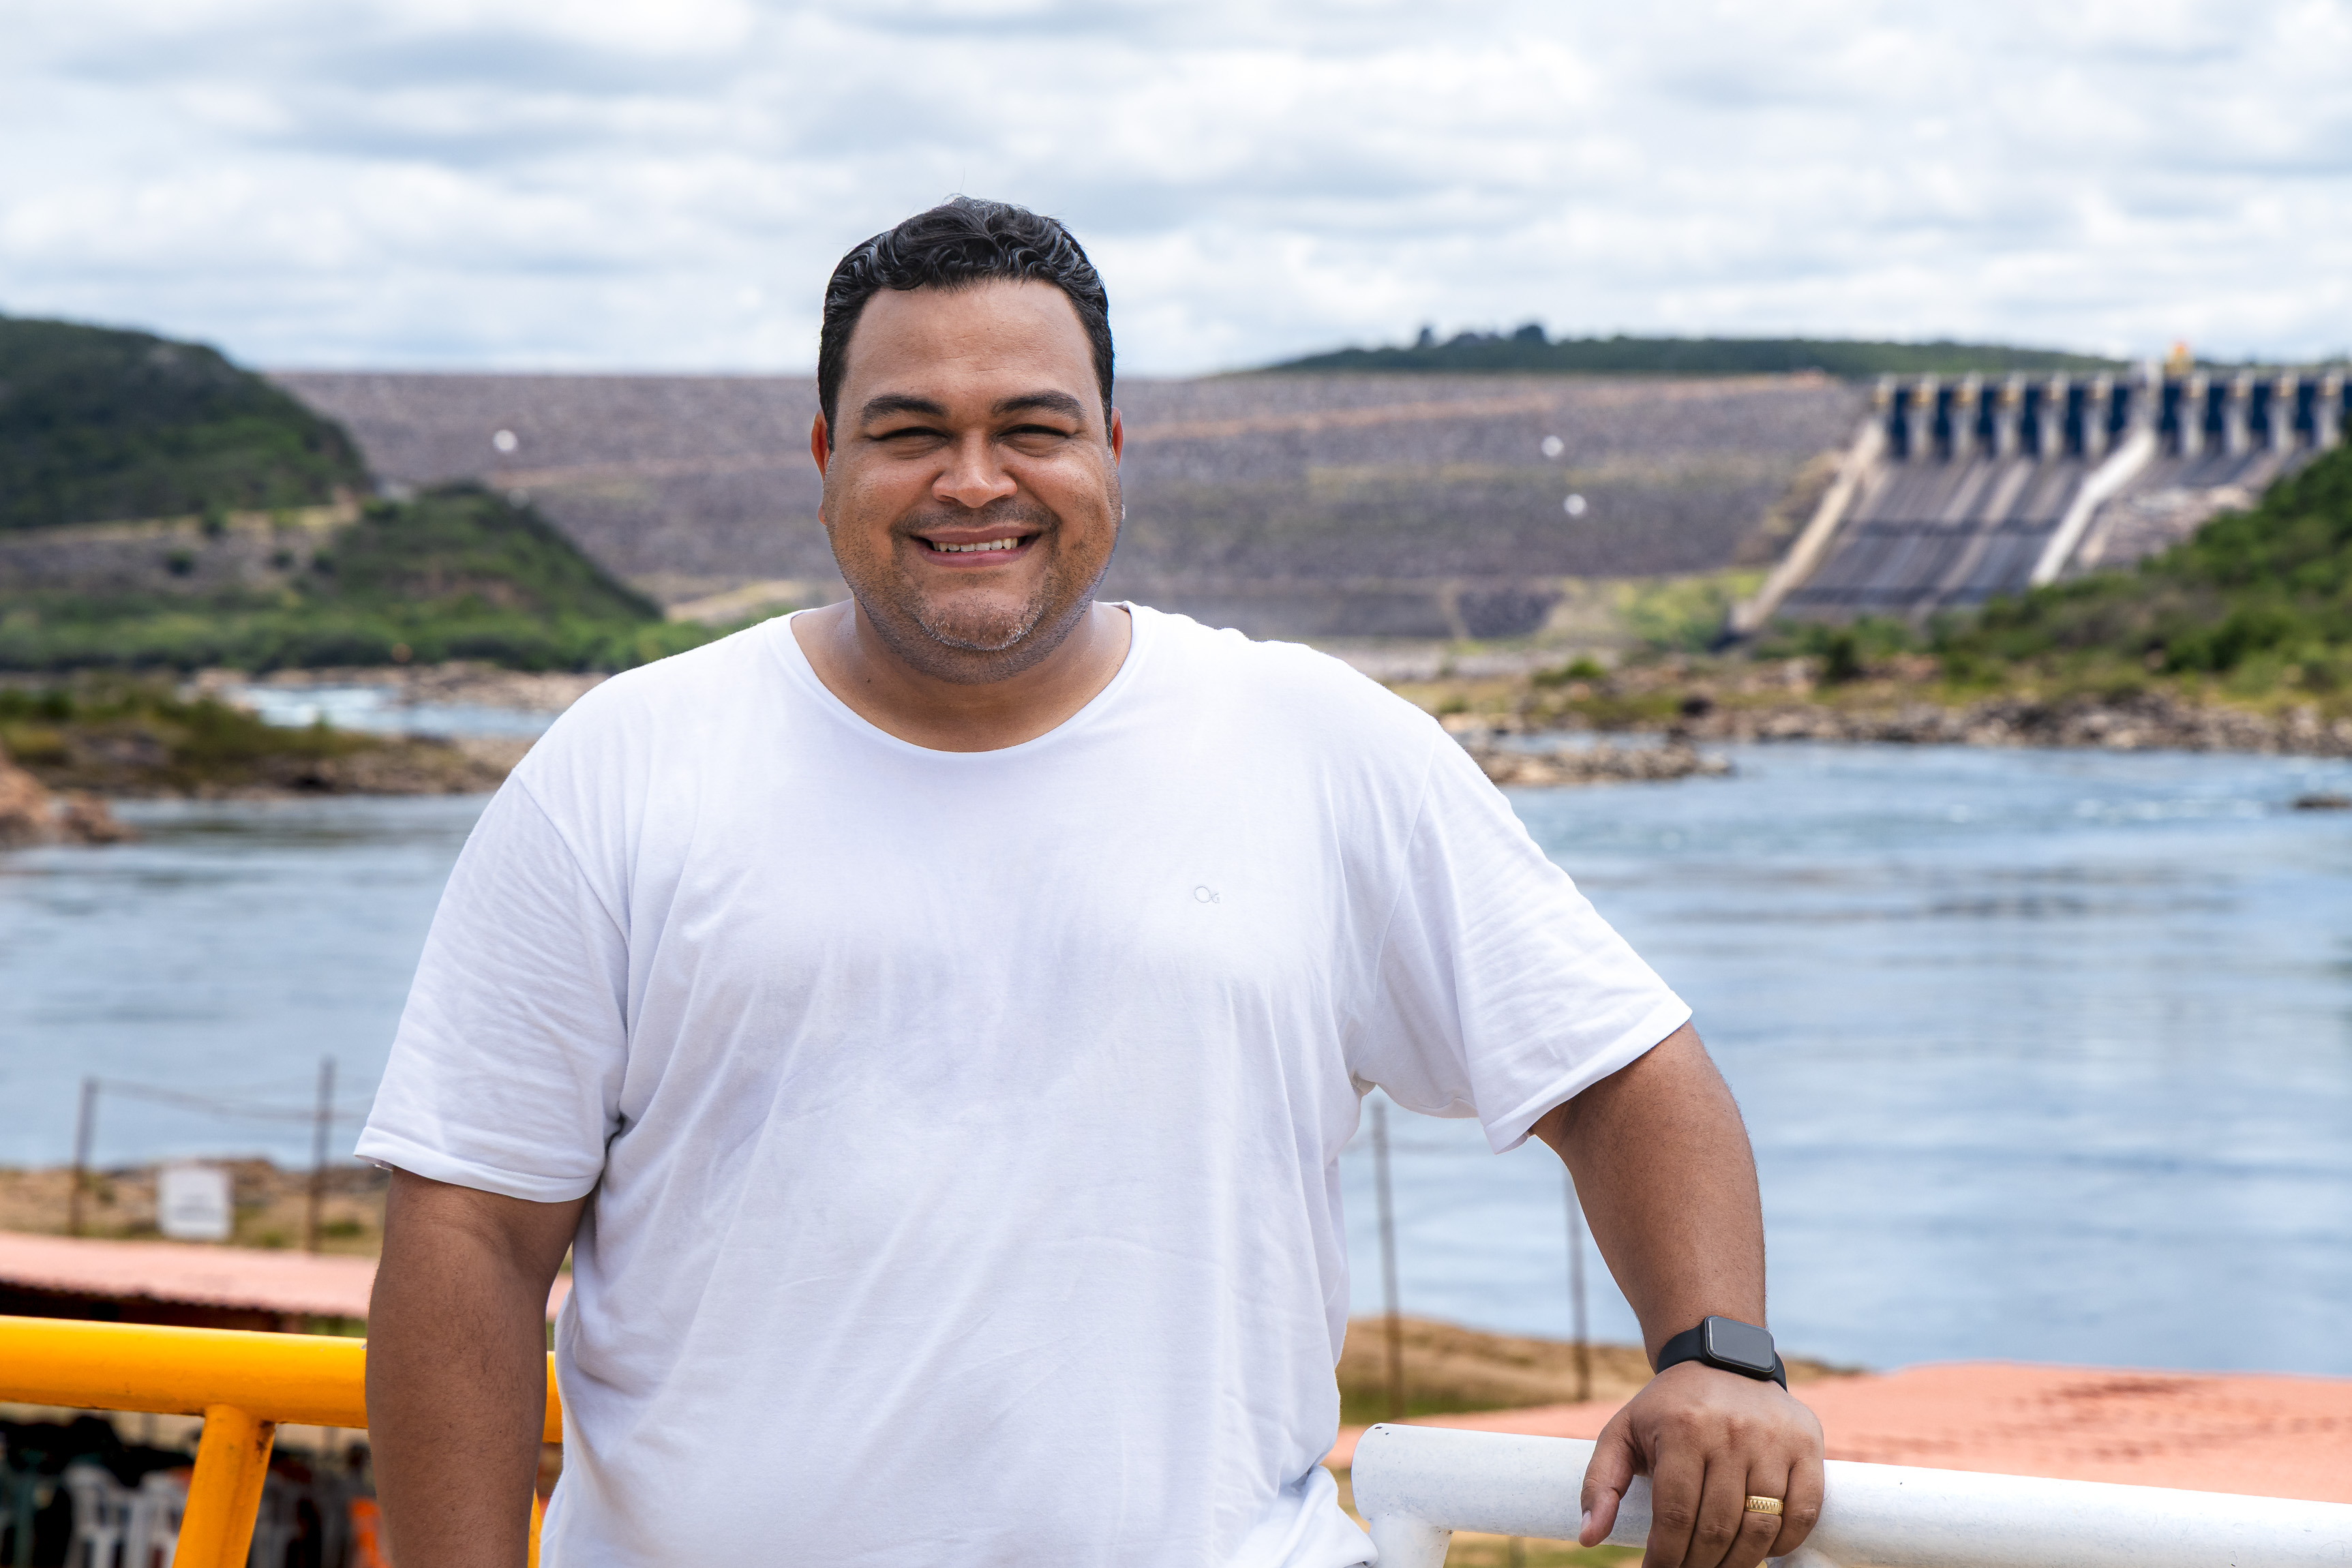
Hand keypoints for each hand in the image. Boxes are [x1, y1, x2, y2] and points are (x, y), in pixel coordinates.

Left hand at [1577, 1362, 1824, 1567]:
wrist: (1723, 1361)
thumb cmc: (1667, 1409)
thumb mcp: (1622, 1433)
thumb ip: (1600, 1484)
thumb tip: (1588, 1537)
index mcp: (1682, 1429)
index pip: (1675, 1515)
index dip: (1665, 1556)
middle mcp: (1730, 1432)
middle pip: (1717, 1527)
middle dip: (1699, 1564)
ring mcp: (1773, 1439)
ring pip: (1761, 1525)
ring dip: (1739, 1561)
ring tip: (1719, 1567)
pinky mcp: (1806, 1445)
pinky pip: (1803, 1511)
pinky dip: (1785, 1543)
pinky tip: (1762, 1550)